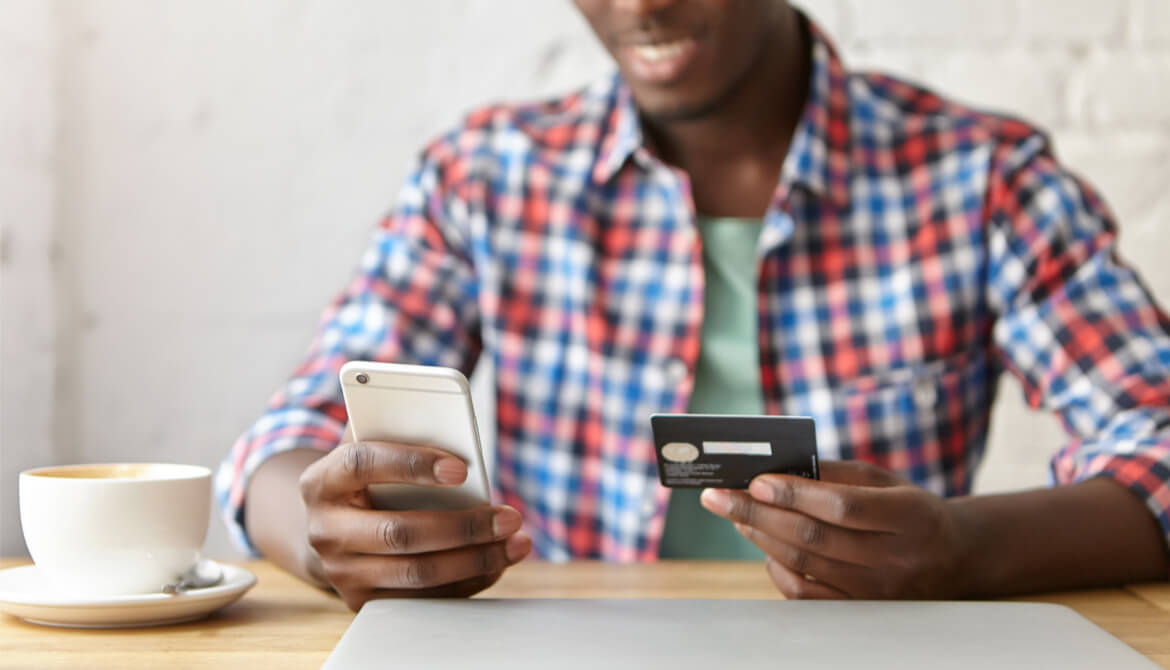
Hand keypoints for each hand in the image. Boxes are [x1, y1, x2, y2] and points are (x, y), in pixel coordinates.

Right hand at [298, 426, 530, 609]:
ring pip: (417, 572)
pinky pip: (423, 598)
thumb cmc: (367, 478)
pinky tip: (497, 562)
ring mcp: (341, 572)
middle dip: (463, 526)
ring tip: (515, 541)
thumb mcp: (373, 447)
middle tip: (510, 516)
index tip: (462, 468)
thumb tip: (455, 425)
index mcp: (322, 480)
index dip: (411, 464)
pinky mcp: (363, 602)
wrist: (331, 530)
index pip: (363, 464)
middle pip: (399, 532)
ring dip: (475, 559)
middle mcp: (325, 530)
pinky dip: (466, 581)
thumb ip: (400, 431)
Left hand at [700, 460, 967, 598]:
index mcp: (909, 516)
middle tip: (718, 497)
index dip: (795, 494)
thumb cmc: (908, 509)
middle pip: (814, 538)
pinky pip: (807, 594)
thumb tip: (778, 469)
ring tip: (734, 514)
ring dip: (760, 537)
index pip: (843, 506)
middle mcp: (896, 558)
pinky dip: (776, 568)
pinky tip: (762, 546)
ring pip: (805, 565)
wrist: (954, 559)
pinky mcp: (862, 611)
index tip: (756, 481)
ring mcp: (879, 592)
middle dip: (757, 514)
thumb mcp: (887, 481)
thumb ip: (837, 474)